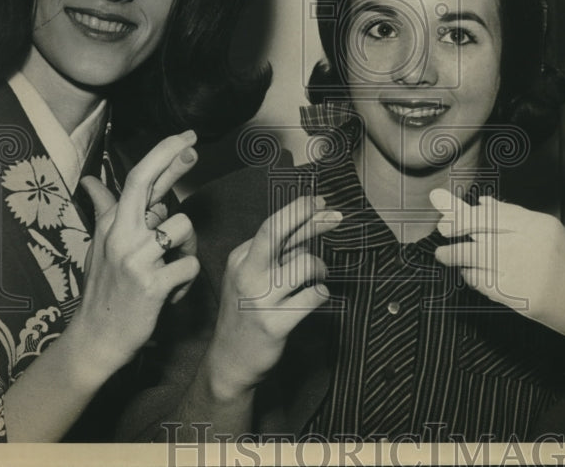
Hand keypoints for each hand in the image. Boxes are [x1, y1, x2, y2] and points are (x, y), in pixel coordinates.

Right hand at [69, 130, 200, 380]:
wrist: (96, 338)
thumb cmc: (105, 289)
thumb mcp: (101, 245)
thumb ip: (105, 209)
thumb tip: (91, 180)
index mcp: (113, 224)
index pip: (137, 179)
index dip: (163, 153)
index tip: (186, 137)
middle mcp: (120, 235)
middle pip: (147, 184)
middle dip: (173, 160)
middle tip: (194, 148)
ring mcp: (134, 259)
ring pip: (182, 227)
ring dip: (186, 249)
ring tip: (169, 270)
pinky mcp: (151, 284)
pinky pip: (189, 265)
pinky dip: (185, 281)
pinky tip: (168, 293)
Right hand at [203, 195, 342, 400]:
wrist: (230, 361)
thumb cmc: (246, 313)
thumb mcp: (252, 277)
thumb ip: (278, 253)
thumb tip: (310, 224)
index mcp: (240, 259)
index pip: (272, 226)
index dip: (299, 211)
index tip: (319, 203)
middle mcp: (247, 274)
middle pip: (277, 232)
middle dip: (308, 217)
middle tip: (335, 214)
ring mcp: (260, 299)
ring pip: (305, 264)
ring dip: (321, 268)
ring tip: (318, 277)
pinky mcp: (275, 323)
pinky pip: (314, 295)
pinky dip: (321, 293)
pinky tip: (314, 297)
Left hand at [430, 189, 564, 340]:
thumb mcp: (549, 231)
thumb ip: (515, 216)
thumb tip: (482, 203)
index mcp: (537, 224)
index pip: (492, 213)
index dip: (465, 212)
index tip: (445, 212)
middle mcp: (528, 243)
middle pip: (481, 230)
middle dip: (455, 227)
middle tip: (441, 229)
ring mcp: (521, 270)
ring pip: (477, 256)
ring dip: (455, 254)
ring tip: (443, 254)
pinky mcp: (517, 295)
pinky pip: (483, 282)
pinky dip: (471, 276)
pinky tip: (467, 274)